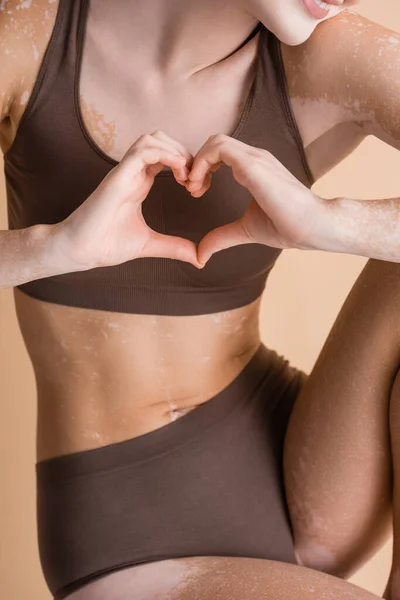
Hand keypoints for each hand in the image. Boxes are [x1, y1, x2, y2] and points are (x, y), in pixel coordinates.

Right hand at [53, 131, 201, 270]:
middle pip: (161, 139)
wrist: (80, 250)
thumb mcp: (150, 244)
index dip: (185, 164)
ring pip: (152, 138)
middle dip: (184, 152)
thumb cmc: (106, 244)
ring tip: (187, 174)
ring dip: (175, 150)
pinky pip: (143, 151)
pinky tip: (179, 170)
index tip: (196, 187)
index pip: (165, 155)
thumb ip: (174, 247)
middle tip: (194, 178)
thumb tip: (199, 258)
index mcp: (140, 183)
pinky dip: (166, 154)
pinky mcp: (118, 176)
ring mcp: (124, 172)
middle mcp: (132, 173)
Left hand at [184, 134, 324, 264]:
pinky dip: (202, 163)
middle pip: (214, 142)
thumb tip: (200, 254)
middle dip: (196, 163)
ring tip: (194, 188)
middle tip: (191, 189)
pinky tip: (200, 186)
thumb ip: (222, 237)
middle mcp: (254, 157)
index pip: (220, 152)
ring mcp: (255, 158)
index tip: (196, 192)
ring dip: (197, 162)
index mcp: (253, 167)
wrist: (314, 227)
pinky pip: (219, 149)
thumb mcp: (245, 230)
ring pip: (215, 141)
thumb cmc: (288, 226)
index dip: (202, 168)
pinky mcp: (254, 165)